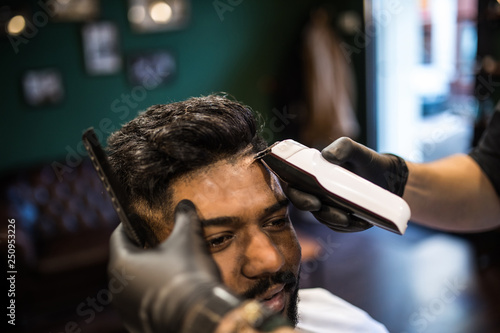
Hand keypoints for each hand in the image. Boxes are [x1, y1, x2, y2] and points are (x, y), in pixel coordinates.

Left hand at [108, 200, 240, 332]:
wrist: (199, 315)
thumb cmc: (189, 273)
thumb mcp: (189, 238)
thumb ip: (184, 217)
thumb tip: (184, 204)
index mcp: (122, 262)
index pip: (118, 236)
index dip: (130, 225)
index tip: (139, 220)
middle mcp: (116, 287)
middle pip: (125, 260)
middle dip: (140, 250)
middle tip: (157, 242)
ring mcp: (124, 309)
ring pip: (131, 284)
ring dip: (144, 274)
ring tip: (165, 267)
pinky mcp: (135, 324)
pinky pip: (139, 303)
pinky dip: (149, 294)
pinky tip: (168, 290)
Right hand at [285, 137, 407, 231]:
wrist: (386, 178)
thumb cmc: (365, 161)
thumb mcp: (356, 149)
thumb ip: (343, 146)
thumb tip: (327, 156)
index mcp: (309, 174)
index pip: (292, 186)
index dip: (295, 195)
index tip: (310, 199)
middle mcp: (314, 192)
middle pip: (305, 205)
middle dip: (315, 210)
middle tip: (325, 208)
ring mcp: (327, 207)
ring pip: (323, 218)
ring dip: (334, 219)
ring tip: (348, 218)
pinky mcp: (340, 219)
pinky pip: (340, 226)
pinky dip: (350, 226)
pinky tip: (362, 222)